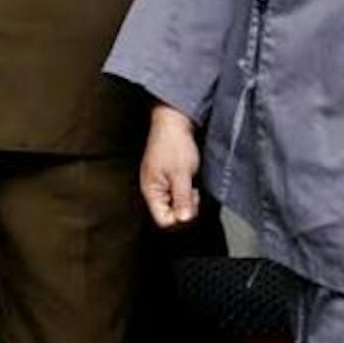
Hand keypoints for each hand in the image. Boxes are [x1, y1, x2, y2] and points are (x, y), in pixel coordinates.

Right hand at [139, 105, 201, 227]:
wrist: (174, 122)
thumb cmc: (174, 143)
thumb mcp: (181, 173)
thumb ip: (182, 198)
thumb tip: (184, 219)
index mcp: (151, 191)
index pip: (164, 220)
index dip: (180, 217)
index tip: (190, 203)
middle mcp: (153, 191)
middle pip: (169, 216)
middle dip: (184, 209)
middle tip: (193, 193)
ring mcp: (160, 186)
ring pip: (175, 206)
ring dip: (186, 200)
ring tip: (191, 184)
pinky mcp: (168, 180)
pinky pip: (177, 196)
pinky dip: (186, 192)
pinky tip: (190, 181)